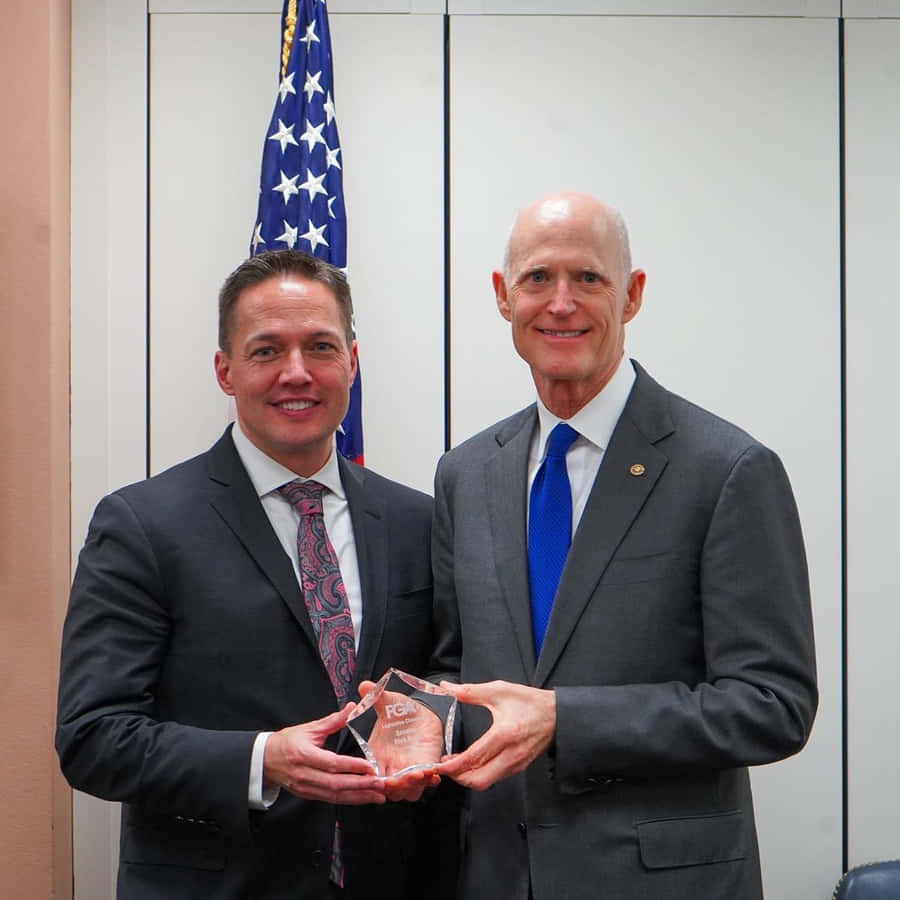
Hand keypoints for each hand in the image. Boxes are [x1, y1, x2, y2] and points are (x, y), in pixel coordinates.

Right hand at [264, 704, 385, 804]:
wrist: (265, 760)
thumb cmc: (287, 741)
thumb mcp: (309, 728)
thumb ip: (333, 720)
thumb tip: (352, 707)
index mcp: (304, 755)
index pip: (331, 763)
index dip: (352, 766)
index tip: (370, 767)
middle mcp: (305, 774)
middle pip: (336, 784)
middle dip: (360, 786)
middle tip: (381, 785)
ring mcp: (306, 788)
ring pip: (335, 796)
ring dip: (358, 797)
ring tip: (378, 796)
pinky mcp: (308, 795)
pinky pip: (331, 799)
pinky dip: (349, 800)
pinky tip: (363, 798)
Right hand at [355, 680, 442, 801]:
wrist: (421, 711)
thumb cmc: (400, 709)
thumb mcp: (388, 702)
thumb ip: (376, 696)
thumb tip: (365, 685)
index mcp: (376, 755)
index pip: (372, 777)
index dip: (378, 780)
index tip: (386, 777)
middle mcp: (391, 766)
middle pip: (390, 791)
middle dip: (398, 787)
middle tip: (408, 775)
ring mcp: (407, 770)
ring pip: (407, 793)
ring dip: (414, 787)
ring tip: (421, 774)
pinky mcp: (424, 768)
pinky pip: (425, 785)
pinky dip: (429, 783)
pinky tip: (434, 773)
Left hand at [434, 680, 555, 790]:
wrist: (557, 715)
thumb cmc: (529, 702)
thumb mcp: (499, 691)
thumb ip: (471, 691)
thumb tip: (447, 688)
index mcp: (504, 734)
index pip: (473, 759)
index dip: (452, 766)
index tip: (438, 765)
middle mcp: (511, 754)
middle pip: (479, 780)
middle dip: (458, 777)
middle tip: (444, 767)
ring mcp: (516, 763)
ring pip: (487, 782)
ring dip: (468, 777)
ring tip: (455, 764)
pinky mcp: (519, 767)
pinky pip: (496, 777)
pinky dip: (480, 775)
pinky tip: (473, 763)